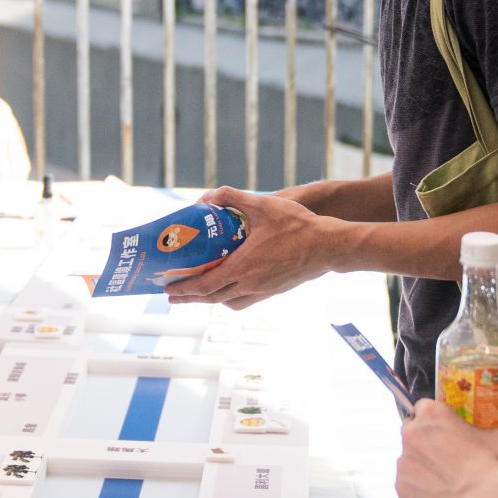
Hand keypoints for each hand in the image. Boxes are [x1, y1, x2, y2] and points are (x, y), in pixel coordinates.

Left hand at [162, 187, 338, 309]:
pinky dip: (230, 298)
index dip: (184, 289)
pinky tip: (228, 288)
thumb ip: (233, 198)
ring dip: (210, 299)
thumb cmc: (298, 225)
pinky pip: (245, 301)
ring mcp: (263, 291)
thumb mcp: (264, 205)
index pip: (205, 285)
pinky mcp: (274, 291)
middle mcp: (251, 284)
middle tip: (173, 295)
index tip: (168, 289)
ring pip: (229, 302)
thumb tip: (208, 196)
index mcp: (243, 267)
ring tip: (198, 293)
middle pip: (212, 298)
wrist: (329, 246)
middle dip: (190, 298)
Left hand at [396, 400, 497, 497]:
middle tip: (448, 456)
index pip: (424, 407)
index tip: (447, 432)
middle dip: (426, 442)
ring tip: (445, 479)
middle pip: (412, 431)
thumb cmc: (496, 465)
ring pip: (409, 459)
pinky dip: (418, 487)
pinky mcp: (400, 486)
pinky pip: (406, 483)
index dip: (435, 420)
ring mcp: (403, 460)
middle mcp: (411, 433)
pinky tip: (438, 493)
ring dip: (422, 465)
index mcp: (432, 414)